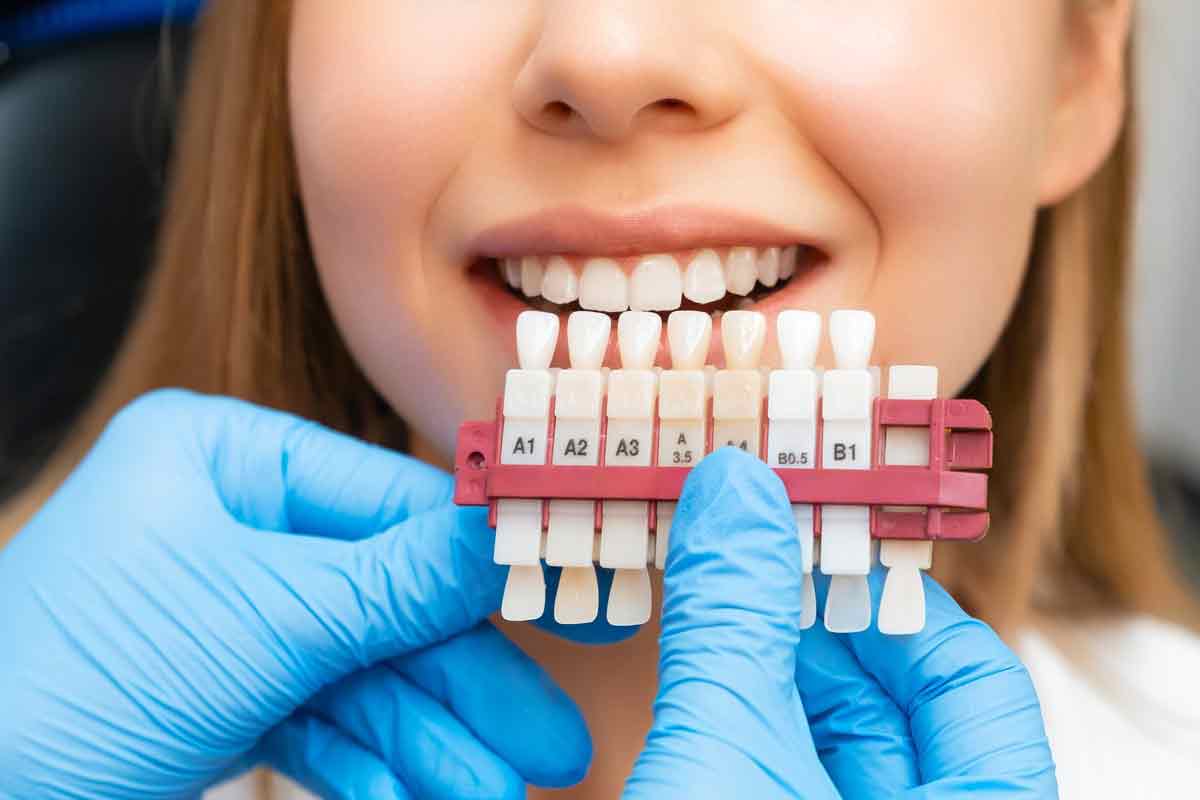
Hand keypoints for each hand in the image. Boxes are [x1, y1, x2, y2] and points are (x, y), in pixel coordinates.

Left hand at [0, 390, 589, 798]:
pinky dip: (369, 760)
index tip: (567, 596)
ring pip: (360, 671)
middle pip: (385, 598)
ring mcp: (226, 612)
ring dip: (430, 738)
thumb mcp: (266, 619)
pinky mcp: (219, 691)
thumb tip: (513, 536)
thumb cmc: (77, 678)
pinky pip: (318, 718)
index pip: (390, 499)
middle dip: (464, 680)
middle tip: (549, 740)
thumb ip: (400, 582)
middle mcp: (228, 523)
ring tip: (494, 793)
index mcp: (223, 458)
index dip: (479, 559)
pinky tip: (417, 796)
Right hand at [626, 447, 1056, 797]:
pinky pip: (801, 778)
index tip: (823, 545)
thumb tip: (735, 488)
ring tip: (717, 610)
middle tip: (751, 562)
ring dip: (777, 677)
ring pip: (844, 749)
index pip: (975, 677)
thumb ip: (732, 618)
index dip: (891, 596)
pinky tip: (707, 685)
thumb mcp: (722, 752)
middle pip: (903, 707)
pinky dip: (759, 728)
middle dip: (816, 629)